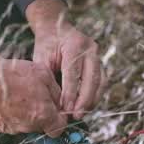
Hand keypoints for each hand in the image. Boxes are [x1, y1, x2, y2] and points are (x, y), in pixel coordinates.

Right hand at [0, 56, 65, 136]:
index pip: (59, 128)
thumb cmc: (14, 73)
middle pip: (43, 126)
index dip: (60, 120)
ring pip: (28, 125)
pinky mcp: (1, 127)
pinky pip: (14, 123)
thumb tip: (60, 100)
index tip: (57, 113)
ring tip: (21, 97)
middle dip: (44, 115)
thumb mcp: (45, 75)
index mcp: (43, 114)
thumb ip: (57, 92)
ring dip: (29, 115)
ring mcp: (14, 128)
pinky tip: (11, 101)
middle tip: (37, 98)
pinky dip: (15, 115)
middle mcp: (29, 126)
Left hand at [26, 0, 101, 119]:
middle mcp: (90, 48)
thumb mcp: (42, 59)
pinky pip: (101, 81)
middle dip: (85, 100)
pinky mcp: (100, 61)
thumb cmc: (46, 44)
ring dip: (92, 99)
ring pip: (100, 81)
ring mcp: (97, 54)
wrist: (56, 27)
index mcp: (74, 44)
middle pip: (92, 78)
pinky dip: (95, 94)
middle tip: (77, 116)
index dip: (70, 93)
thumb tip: (55, 104)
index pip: (73, 73)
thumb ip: (49, 78)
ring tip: (82, 113)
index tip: (66, 109)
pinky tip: (86, 105)